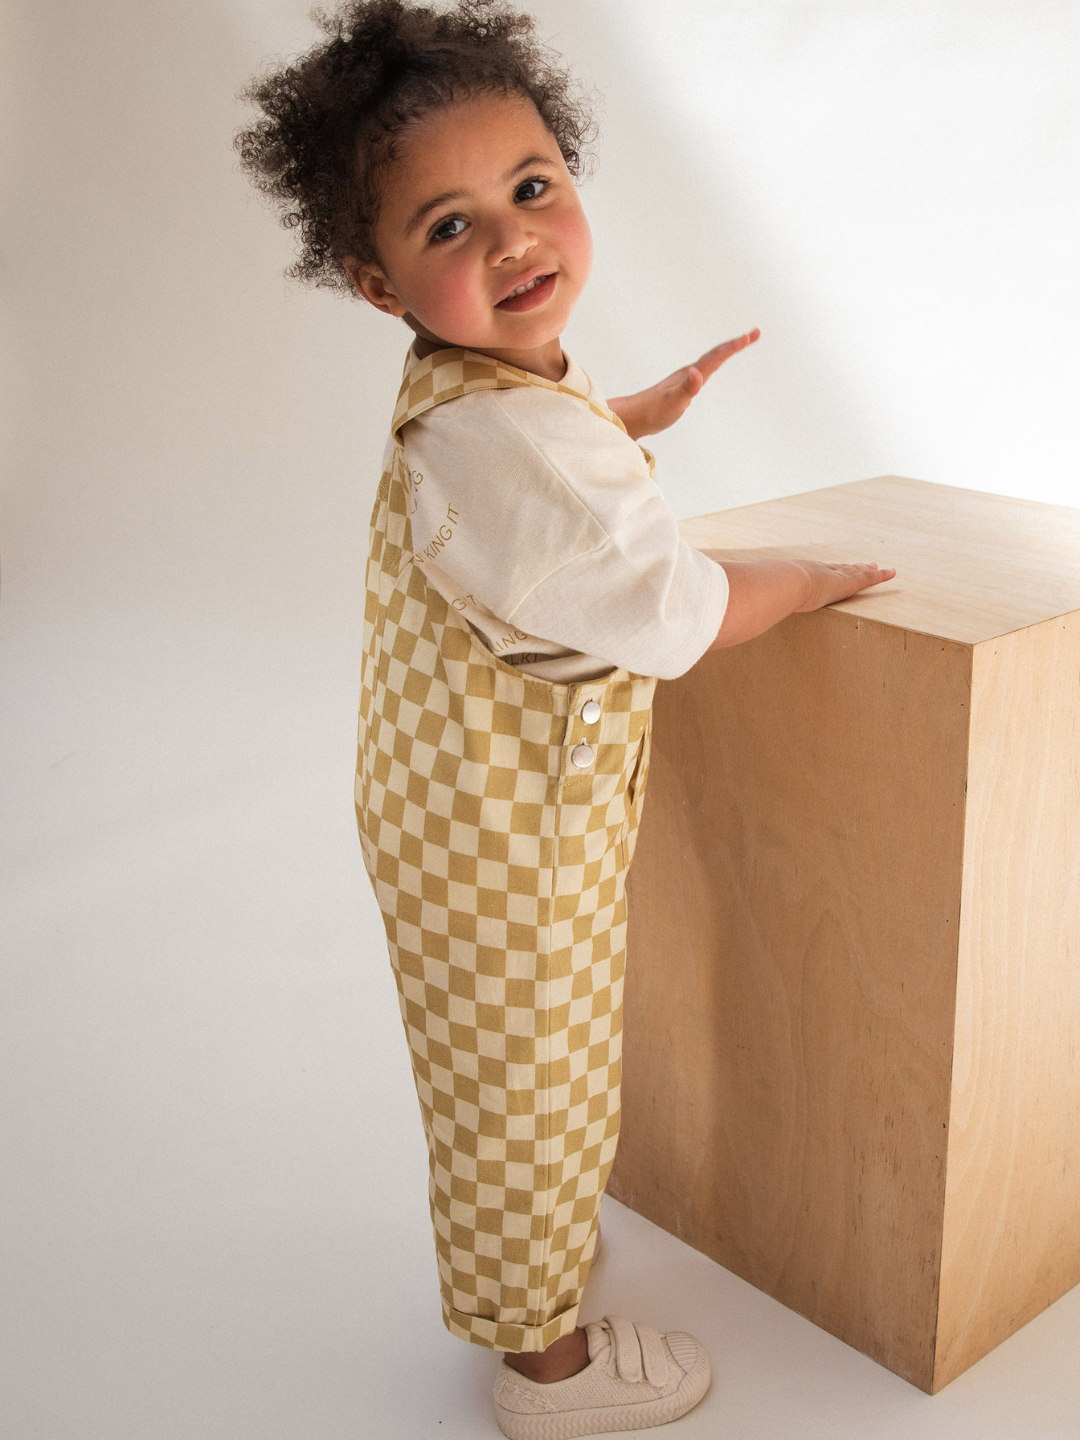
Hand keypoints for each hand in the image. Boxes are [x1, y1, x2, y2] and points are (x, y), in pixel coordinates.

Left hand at [607, 330, 760, 439]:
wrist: (634, 416)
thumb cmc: (653, 411)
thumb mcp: (673, 402)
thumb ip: (686, 388)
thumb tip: (697, 373)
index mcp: (691, 374)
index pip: (717, 357)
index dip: (734, 347)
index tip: (751, 336)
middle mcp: (690, 372)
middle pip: (717, 354)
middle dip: (736, 344)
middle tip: (755, 333)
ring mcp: (686, 379)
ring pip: (711, 360)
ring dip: (727, 351)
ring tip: (741, 343)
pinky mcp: (682, 387)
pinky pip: (705, 370)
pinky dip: (715, 363)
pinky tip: (713, 366)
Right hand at [708, 556, 895, 649]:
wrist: (772, 587)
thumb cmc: (756, 595)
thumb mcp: (742, 601)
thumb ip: (727, 607)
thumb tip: (702, 615)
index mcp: (791, 579)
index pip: (808, 575)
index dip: (817, 572)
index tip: (823, 570)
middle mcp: (810, 573)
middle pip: (832, 569)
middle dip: (845, 567)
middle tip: (859, 565)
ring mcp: (827, 577)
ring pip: (850, 572)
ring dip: (864, 570)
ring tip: (878, 568)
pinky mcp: (840, 584)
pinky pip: (863, 579)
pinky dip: (876, 576)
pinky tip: (891, 573)